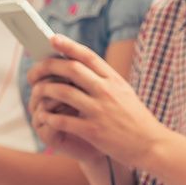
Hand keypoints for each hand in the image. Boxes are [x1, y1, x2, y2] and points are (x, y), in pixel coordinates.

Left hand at [27, 35, 167, 165]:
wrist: (151, 145)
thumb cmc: (135, 118)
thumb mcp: (124, 92)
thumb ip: (104, 80)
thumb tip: (79, 66)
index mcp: (114, 80)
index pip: (88, 56)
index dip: (68, 46)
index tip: (53, 39)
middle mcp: (106, 91)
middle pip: (71, 70)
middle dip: (48, 67)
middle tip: (34, 71)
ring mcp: (99, 111)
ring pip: (63, 93)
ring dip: (45, 91)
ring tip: (37, 93)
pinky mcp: (93, 131)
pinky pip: (63, 120)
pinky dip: (50, 117)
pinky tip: (44, 117)